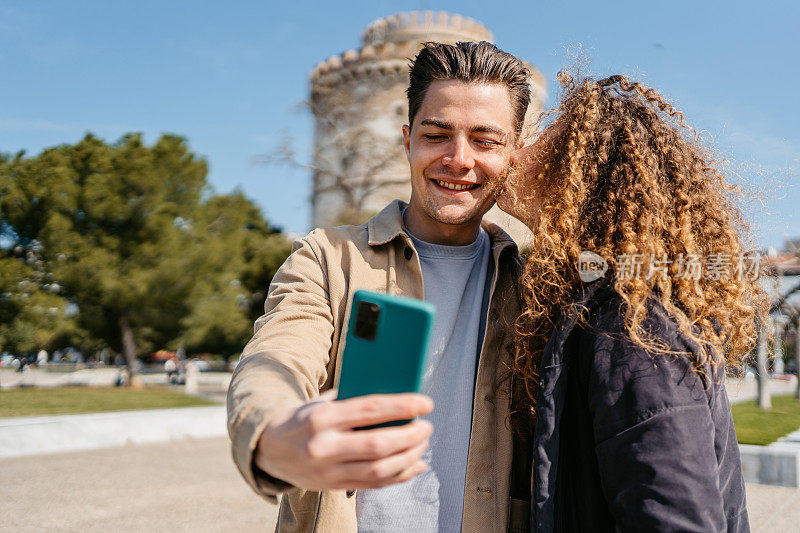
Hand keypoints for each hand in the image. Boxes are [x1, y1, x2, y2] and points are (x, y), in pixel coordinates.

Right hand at [254, 392, 433, 490]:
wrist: (267, 447)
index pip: (371, 410)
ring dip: (408, 458)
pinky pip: (373, 485)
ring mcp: (328, 470)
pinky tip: (414, 466)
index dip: (403, 406)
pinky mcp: (332, 486)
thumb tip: (394, 400)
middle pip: (378, 445)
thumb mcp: (321, 403)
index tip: (425, 403)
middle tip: (426, 427)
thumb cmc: (302, 419)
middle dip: (410, 436)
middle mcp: (324, 446)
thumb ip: (352, 403)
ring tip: (422, 445)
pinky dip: (399, 476)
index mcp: (322, 418)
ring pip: (379, 470)